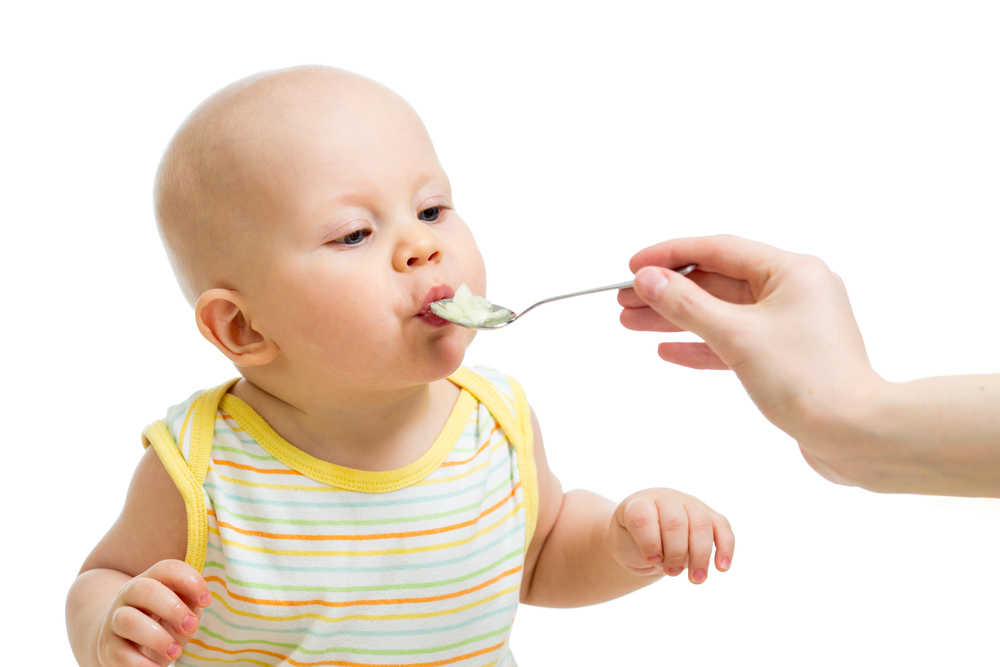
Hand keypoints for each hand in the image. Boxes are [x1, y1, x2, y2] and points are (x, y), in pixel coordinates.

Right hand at [97, 560, 210, 665]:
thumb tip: (202, 599)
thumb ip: (191, 600)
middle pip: (144, 589)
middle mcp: (128, 595)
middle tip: (191, 627)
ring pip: (129, 621)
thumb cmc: (162, 622)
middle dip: (173, 608)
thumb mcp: (180, 607)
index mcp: (151, 579)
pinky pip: (120, 653)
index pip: (168, 569)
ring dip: (157, 638)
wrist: (124, 644)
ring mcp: (115, 621)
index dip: (190, 581)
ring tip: (176, 652)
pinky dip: (141, 664)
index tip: (206, 601)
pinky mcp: (108, 648)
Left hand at [609, 488, 733, 583]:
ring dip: (701, 555)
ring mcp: (688, 503)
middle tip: (671, 572)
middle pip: (675, 521)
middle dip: (676, 552)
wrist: (644, 533)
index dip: (649, 542)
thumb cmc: (632, 540)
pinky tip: (722, 568)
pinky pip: (722, 526)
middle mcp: (665, 499)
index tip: (651, 560)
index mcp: (639, 504)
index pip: (643, 517)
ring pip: (701, 524)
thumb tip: (674, 561)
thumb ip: (643, 549)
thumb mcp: (625, 545)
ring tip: (696, 579)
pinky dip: (725, 547)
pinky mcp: (708, 514)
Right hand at [619, 235, 884, 481]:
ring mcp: (791, 326)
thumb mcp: (737, 336)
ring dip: (676, 318)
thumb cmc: (809, 381)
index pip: (717, 249)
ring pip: (720, 313)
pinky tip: (667, 350)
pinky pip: (733, 342)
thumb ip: (687, 305)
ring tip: (631, 323)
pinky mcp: (786, 358)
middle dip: (667, 292)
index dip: (669, 256)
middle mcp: (794, 291)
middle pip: (715, 282)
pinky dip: (700, 345)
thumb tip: (649, 279)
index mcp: (792, 271)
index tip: (632, 266)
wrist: (857, 436)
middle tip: (623, 300)